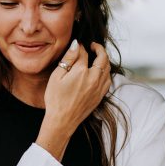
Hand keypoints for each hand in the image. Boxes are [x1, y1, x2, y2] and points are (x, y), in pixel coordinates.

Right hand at [37, 40, 111, 159]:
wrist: (62, 121)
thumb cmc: (55, 99)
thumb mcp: (56, 76)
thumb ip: (68, 59)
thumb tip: (76, 45)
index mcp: (81, 72)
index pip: (84, 53)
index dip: (81, 47)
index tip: (77, 45)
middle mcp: (93, 78)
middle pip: (102, 58)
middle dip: (99, 48)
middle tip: (93, 45)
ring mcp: (98, 88)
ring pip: (108, 68)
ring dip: (104, 59)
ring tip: (97, 56)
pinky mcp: (100, 96)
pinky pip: (108, 80)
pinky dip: (106, 72)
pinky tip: (101, 71)